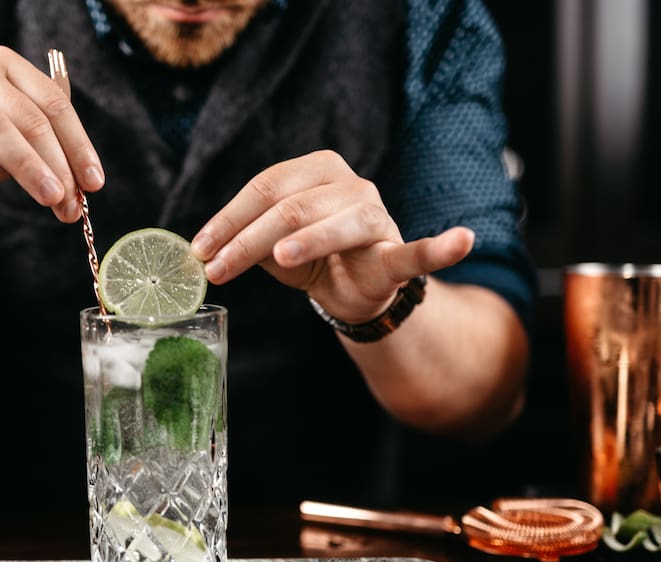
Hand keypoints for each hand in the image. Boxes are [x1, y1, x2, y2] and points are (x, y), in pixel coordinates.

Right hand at [0, 46, 104, 221]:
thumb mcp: (15, 144)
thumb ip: (47, 148)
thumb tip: (88, 176)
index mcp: (7, 67)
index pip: (54, 105)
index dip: (79, 145)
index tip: (94, 183)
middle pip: (30, 117)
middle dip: (58, 165)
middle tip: (72, 204)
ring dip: (26, 164)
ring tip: (50, 197)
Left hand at [191, 150, 473, 324]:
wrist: (356, 289)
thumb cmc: (311, 258)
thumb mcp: (272, 247)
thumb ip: (245, 241)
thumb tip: (202, 251)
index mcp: (313, 172)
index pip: (264, 189)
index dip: (228, 220)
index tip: (198, 250)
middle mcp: (348, 184)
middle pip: (292, 206)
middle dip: (248, 239)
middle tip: (217, 268)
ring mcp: (376, 216)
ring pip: (337, 224)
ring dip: (307, 241)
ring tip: (282, 258)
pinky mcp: (396, 251)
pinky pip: (418, 251)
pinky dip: (442, 247)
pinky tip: (462, 239)